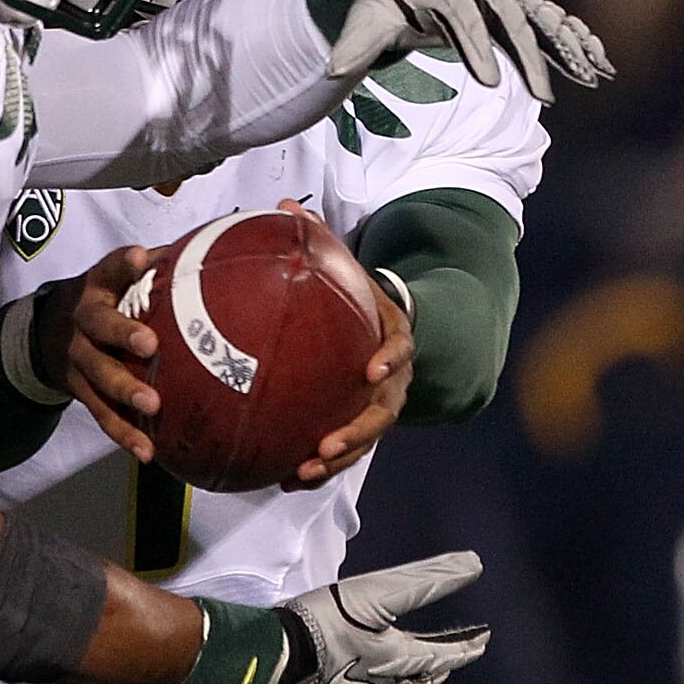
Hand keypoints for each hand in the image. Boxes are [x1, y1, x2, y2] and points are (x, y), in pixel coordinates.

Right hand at [32, 247, 162, 462]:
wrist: (47, 332)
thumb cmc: (105, 301)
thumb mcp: (118, 278)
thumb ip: (159, 267)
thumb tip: (215, 252)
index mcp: (98, 287)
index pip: (110, 269)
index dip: (124, 265)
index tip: (141, 259)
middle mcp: (83, 321)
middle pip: (99, 326)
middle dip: (122, 334)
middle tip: (150, 345)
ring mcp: (78, 358)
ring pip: (98, 375)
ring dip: (124, 390)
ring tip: (152, 405)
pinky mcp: (80, 391)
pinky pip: (101, 414)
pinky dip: (124, 433)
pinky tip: (147, 450)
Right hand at [265, 550, 488, 683]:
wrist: (273, 657)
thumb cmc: (326, 624)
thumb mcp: (379, 593)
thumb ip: (428, 580)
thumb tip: (474, 563)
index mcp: (400, 660)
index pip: (445, 654)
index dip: (466, 645)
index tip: (484, 638)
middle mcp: (384, 680)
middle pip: (425, 674)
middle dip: (446, 660)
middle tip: (463, 650)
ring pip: (402, 683)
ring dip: (422, 672)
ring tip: (428, 664)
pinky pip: (376, 683)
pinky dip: (393, 674)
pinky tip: (376, 665)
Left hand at [284, 197, 409, 487]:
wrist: (384, 328)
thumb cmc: (358, 298)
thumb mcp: (347, 268)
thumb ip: (319, 241)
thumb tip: (283, 205)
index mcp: (394, 337)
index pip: (401, 347)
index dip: (390, 359)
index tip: (372, 371)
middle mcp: (393, 379)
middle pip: (383, 412)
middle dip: (358, 432)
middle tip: (329, 443)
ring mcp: (378, 406)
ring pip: (363, 441)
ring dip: (336, 459)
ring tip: (303, 471)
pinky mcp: (358, 424)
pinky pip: (341, 450)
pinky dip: (317, 466)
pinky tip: (282, 478)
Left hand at [326, 0, 613, 103]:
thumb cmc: (386, 0)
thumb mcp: (364, 19)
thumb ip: (353, 46)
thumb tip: (333, 72)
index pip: (461, 14)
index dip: (476, 46)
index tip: (489, 81)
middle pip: (508, 14)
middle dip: (528, 55)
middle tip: (541, 96)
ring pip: (537, 15)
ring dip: (565, 44)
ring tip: (591, 73)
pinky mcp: (515, 2)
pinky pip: (549, 19)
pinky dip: (574, 38)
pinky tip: (597, 62)